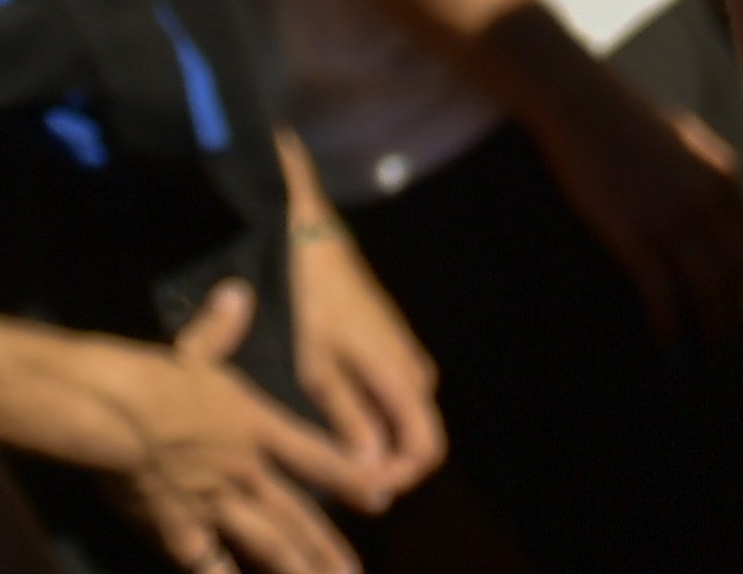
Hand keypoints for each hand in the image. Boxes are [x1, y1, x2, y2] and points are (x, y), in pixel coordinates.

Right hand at [97, 284, 374, 573]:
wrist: (118, 414)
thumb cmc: (155, 377)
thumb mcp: (195, 348)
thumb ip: (221, 328)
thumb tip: (238, 292)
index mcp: (254, 426)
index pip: (314, 455)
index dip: (348, 476)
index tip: (378, 495)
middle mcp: (245, 470)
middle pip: (295, 514)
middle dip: (325, 547)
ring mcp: (216, 503)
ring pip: (266, 544)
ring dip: (295, 569)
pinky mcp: (180, 529)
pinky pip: (209, 563)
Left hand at [283, 213, 447, 496]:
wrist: (318, 250)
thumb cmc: (316, 309)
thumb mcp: (318, 372)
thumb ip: (349, 422)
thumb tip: (374, 472)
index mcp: (404, 379)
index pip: (426, 451)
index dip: (399, 480)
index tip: (362, 492)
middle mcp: (417, 373)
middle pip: (420, 441)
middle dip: (388, 469)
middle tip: (344, 481)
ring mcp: (408, 361)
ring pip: (407, 423)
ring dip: (382, 448)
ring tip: (337, 457)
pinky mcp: (394, 353)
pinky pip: (398, 403)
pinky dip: (378, 425)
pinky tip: (341, 426)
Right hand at [517, 38, 742, 342]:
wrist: (582, 105)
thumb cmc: (625, 119)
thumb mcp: (683, 139)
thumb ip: (703, 174)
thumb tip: (710, 215)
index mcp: (722, 173)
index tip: (733, 291)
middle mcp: (708, 198)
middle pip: (735, 267)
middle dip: (730, 305)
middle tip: (719, 332)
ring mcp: (674, 218)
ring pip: (708, 286)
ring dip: (707, 322)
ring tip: (699, 346)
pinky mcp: (637, 235)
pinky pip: (664, 292)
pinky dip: (670, 322)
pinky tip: (666, 339)